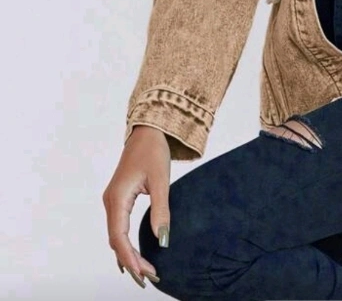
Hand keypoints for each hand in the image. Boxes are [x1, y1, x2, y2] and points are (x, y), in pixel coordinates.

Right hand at [102, 125, 170, 287]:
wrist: (147, 132)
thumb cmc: (153, 152)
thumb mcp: (160, 180)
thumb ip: (161, 210)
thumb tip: (163, 240)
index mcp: (117, 197)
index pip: (119, 237)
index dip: (130, 257)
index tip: (144, 273)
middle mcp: (110, 202)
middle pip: (116, 240)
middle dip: (131, 261)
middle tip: (150, 278)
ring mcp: (112, 201)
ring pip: (116, 236)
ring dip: (129, 254)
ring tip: (146, 272)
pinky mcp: (118, 200)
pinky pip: (118, 228)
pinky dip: (126, 244)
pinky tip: (132, 258)